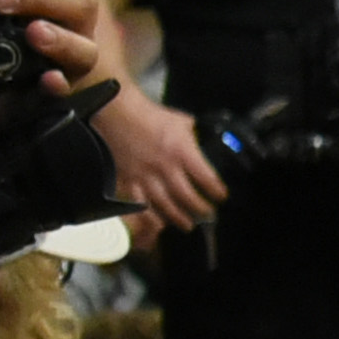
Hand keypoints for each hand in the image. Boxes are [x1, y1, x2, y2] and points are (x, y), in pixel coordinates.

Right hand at [97, 84, 228, 228]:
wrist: (117, 113)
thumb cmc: (151, 115)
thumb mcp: (182, 122)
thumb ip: (194, 138)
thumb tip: (203, 143)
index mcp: (181, 152)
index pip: (206, 178)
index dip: (216, 191)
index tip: (221, 197)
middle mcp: (164, 167)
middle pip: (186, 196)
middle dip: (199, 209)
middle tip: (207, 215)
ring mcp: (144, 176)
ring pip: (163, 204)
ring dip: (177, 217)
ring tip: (186, 225)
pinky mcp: (126, 179)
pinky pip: (137, 203)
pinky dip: (148, 216)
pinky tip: (156, 224)